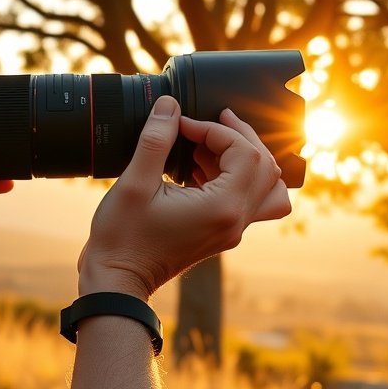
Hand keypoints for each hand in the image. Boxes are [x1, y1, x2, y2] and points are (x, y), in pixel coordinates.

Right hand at [78, 95, 290, 299]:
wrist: (119, 282)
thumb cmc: (123, 238)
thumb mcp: (134, 183)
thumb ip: (156, 140)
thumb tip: (169, 106)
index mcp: (222, 207)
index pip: (245, 152)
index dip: (216, 129)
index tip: (183, 125)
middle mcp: (235, 221)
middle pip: (267, 167)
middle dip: (239, 137)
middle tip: (210, 121)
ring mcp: (232, 231)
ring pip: (268, 188)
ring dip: (247, 160)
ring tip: (210, 149)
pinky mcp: (222, 234)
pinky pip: (249, 201)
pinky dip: (235, 178)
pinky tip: (199, 170)